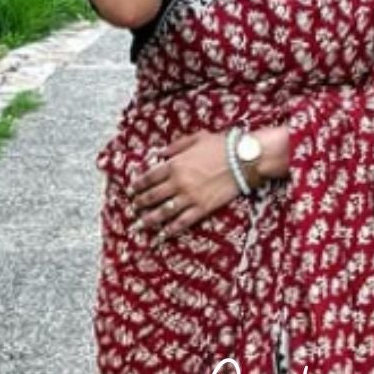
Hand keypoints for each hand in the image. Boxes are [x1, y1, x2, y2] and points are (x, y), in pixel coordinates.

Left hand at [128, 129, 242, 244]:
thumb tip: (159, 153)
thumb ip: (176, 146)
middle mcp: (178, 182)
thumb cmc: (221, 145)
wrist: (243, 159)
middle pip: (152, 196)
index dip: (137, 185)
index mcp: (175, 164)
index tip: (130, 191)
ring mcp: (189, 197)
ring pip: (163, 212)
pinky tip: (162, 236)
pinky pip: (182, 222)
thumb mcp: (196, 138)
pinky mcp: (202, 208)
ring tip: (139, 225)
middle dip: (139, 203)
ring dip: (148, 220)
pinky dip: (170, 230)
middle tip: (133, 209)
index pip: (149, 177)